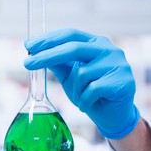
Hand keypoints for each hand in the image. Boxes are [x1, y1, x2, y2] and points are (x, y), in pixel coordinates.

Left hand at [24, 28, 139, 138]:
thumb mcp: (70, 76)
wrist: (112, 115)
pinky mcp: (123, 81)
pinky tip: (88, 105)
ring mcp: (118, 64)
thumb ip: (57, 63)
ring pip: (82, 74)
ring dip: (76, 90)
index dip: (49, 39)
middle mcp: (108, 49)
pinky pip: (92, 90)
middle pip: (73, 48)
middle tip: (27, 63)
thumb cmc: (91, 92)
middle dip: (47, 56)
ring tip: (82, 97)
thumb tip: (34, 52)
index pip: (70, 35)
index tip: (29, 45)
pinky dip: (85, 101)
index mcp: (95, 43)